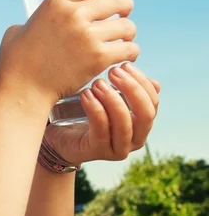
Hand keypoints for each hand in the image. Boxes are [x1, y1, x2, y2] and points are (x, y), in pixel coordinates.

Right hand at [0, 0, 139, 103]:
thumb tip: (42, 20)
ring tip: (121, 41)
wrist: (22, 89)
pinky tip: (122, 57)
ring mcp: (86, 36)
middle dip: (126, 8)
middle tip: (122, 18)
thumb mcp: (19, 29)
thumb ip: (36, 19)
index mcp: (55, 2)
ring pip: (127, 26)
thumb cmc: (16, 63)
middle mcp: (73, 14)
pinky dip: (130, 53)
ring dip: (128, 33)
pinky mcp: (97, 59)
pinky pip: (129, 49)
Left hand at [44, 62, 159, 163]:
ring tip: (96, 83)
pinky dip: (95, 109)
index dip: (141, 82)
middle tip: (113, 71)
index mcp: (142, 125)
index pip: (152, 102)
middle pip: (146, 114)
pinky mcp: (98, 151)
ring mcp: (118, 149)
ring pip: (124, 123)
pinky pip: (101, 129)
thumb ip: (127, 90)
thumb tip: (155, 83)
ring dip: (112, 99)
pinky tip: (86, 95)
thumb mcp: (108, 99)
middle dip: (131, 89)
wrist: (59, 136)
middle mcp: (135, 139)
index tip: (124, 64)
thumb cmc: (85, 114)